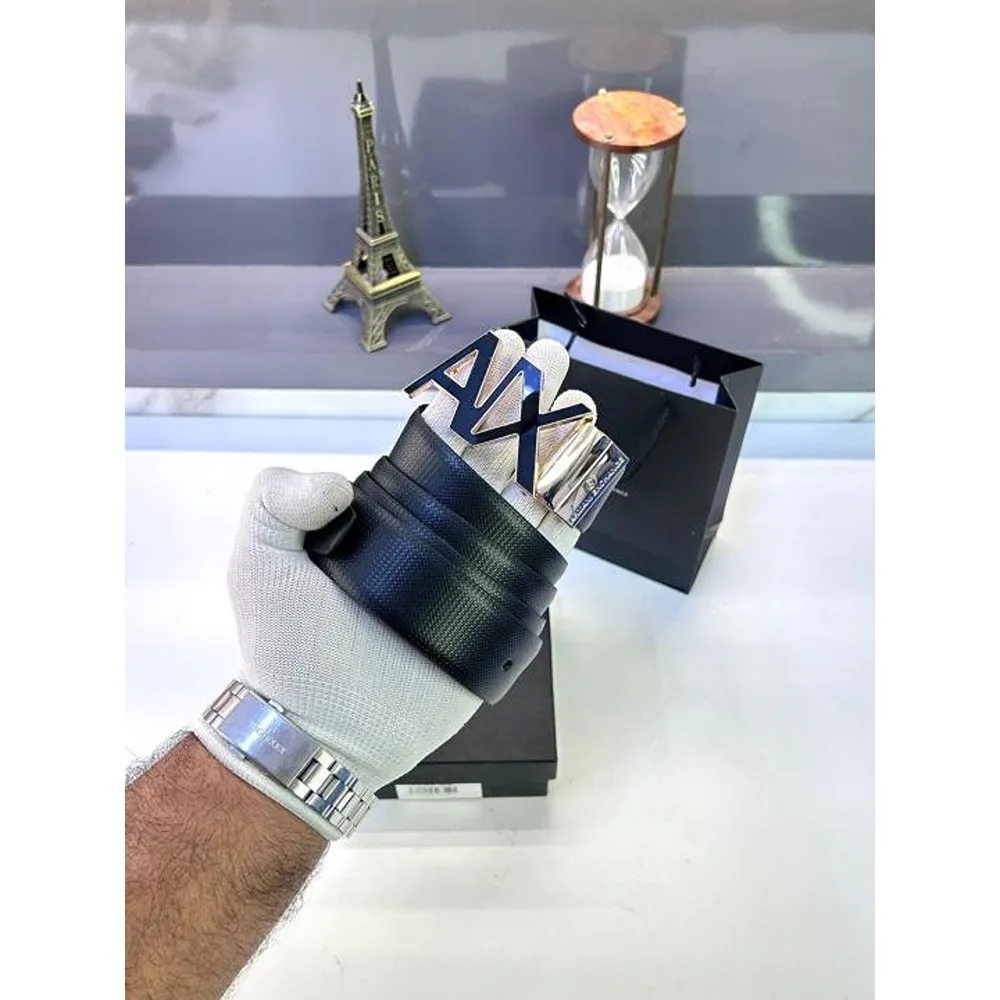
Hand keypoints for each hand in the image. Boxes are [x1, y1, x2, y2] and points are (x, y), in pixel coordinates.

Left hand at [198, 331, 595, 830]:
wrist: (324, 726)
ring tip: (577, 402)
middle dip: (523, 404)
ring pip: (525, 493)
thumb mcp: (258, 561)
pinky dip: (571, 508)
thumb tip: (334, 480)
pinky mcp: (504, 604)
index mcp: (391, 510)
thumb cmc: (289, 647)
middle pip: (491, 454)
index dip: (471, 397)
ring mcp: (475, 565)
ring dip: (554, 445)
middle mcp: (438, 530)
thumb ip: (277, 501)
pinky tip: (588, 468)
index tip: (496, 358)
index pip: (439, 439)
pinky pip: (545, 550)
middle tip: (548, 363)